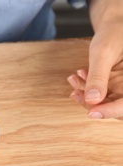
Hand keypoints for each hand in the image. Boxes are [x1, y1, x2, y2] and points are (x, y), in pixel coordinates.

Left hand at [67, 2, 122, 119]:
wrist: (115, 26)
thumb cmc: (114, 33)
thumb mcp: (104, 52)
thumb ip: (98, 76)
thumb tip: (92, 101)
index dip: (110, 111)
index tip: (91, 113)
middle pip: (115, 107)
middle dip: (92, 103)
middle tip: (75, 93)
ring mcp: (122, 87)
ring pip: (103, 102)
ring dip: (85, 94)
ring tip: (74, 78)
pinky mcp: (113, 85)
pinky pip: (97, 94)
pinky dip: (85, 87)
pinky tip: (78, 75)